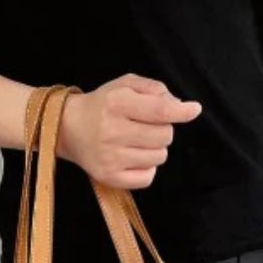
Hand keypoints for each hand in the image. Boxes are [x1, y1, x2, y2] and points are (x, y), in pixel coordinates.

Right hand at [58, 74, 201, 188]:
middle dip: (163, 130)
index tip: (193, 110)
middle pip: (164, 136)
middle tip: (146, 126)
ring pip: (159, 157)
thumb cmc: (103, 104)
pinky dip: (147, 168)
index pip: (160, 111)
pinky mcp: (109, 177)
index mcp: (117, 103)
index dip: (181, 112)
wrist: (68, 128)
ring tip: (137, 142)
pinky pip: (147, 178)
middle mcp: (112, 131)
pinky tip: (135, 158)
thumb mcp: (125, 84)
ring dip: (155, 149)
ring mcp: (110, 157)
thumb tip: (180, 107)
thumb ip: (154, 89)